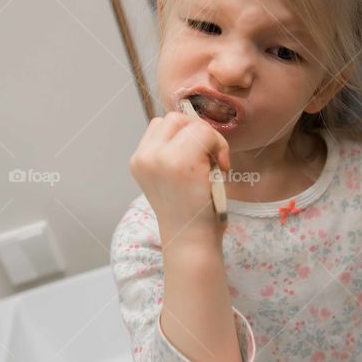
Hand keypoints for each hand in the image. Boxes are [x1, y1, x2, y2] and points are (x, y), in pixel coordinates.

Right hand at [129, 111, 230, 247]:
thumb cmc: (190, 214)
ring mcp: (160, 158)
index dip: (186, 137)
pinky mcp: (180, 162)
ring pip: (191, 123)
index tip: (199, 162)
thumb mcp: (172, 178)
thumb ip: (175, 153)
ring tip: (216, 165)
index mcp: (140, 161)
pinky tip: (221, 169)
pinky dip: (219, 146)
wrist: (191, 242)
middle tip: (212, 160)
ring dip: (211, 139)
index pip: (162, 125)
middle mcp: (145, 157)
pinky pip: (205, 133)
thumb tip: (198, 126)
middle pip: (175, 118)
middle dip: (199, 133)